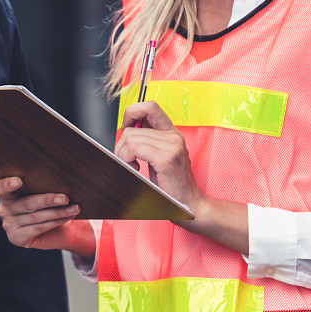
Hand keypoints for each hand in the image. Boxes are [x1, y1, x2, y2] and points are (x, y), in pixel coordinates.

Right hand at [0, 177, 94, 256]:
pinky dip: (54, 222)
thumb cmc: (48, 205)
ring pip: (35, 217)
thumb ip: (42, 186)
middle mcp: (3, 209)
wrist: (56, 228)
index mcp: (5, 193)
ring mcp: (8, 225)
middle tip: (65, 198)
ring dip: (57, 212)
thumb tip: (59, 180)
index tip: (19, 181)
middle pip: (26, 203)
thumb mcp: (43, 192)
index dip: (7, 184)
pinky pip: (37, 228)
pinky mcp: (16, 238)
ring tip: (74, 208)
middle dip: (48, 200)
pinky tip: (66, 217)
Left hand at [118, 101, 248, 252]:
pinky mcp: (166, 158)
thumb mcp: (159, 157)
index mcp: (171, 132)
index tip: (126, 129)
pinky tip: (135, 168)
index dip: (132, 113)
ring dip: (123, 155)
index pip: (149, 106)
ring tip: (132, 166)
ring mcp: (171, 145)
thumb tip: (125, 131)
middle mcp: (173, 135)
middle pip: (132, 129)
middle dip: (121, 146)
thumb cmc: (171, 185)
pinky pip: (134, 148)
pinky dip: (127, 159)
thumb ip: (147, 141)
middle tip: (127, 161)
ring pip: (130, 138)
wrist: (189, 205)